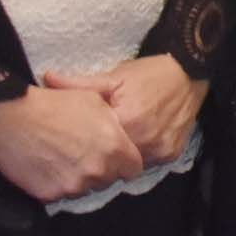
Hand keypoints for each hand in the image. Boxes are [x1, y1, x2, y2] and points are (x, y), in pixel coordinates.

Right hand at [0, 85, 145, 204]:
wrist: (12, 118)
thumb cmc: (54, 104)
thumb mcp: (94, 101)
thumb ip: (114, 124)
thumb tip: (121, 135)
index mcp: (114, 148)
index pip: (133, 169)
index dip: (123, 162)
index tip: (113, 156)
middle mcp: (98, 171)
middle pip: (108, 180)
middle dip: (101, 170)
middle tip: (82, 153)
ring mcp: (74, 186)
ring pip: (85, 188)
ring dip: (78, 178)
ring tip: (62, 157)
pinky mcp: (51, 195)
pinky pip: (60, 193)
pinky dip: (56, 183)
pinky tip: (46, 165)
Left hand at [42, 56, 204, 166]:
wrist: (190, 72)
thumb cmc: (148, 74)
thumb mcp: (113, 77)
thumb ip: (79, 83)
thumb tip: (46, 78)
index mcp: (126, 123)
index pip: (95, 145)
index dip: (87, 140)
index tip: (83, 136)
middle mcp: (145, 142)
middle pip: (114, 158)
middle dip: (105, 151)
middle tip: (100, 140)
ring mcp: (161, 150)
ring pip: (132, 163)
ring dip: (124, 155)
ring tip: (120, 139)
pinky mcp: (173, 154)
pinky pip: (151, 161)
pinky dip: (143, 153)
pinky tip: (140, 138)